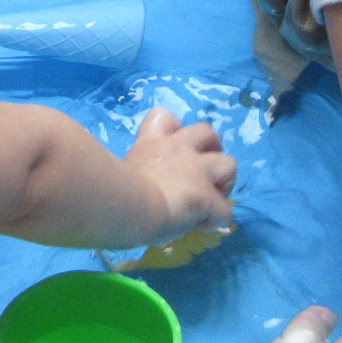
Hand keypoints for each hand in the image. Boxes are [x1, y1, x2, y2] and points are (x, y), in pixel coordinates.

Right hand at [122, 108, 236, 241]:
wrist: (127, 206)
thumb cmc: (112, 190)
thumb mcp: (118, 172)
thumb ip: (133, 174)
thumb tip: (134, 191)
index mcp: (151, 143)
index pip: (163, 117)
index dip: (173, 130)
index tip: (170, 148)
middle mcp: (178, 149)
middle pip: (207, 132)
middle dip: (211, 148)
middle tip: (201, 170)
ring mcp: (198, 171)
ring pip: (229, 164)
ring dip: (223, 181)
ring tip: (210, 198)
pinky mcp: (208, 198)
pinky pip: (224, 211)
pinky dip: (215, 218)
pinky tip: (202, 226)